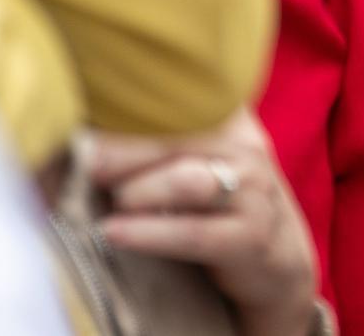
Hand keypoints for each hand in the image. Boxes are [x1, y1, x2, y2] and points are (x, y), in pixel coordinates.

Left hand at [90, 109, 320, 335]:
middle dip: (126, 150)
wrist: (277, 258)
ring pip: (186, 182)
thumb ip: (170, 135)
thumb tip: (93, 126)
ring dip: (138, 189)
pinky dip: (147, 233)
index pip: (183, 106)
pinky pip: (191, 233)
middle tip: (86, 159)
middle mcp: (246, 152)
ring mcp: (252, 195)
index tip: (91, 118)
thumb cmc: (223, 203)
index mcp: (233, 124)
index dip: (136, 111)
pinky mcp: (249, 239)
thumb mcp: (208, 158)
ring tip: (109, 199)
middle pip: (179, 140)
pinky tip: (113, 232)